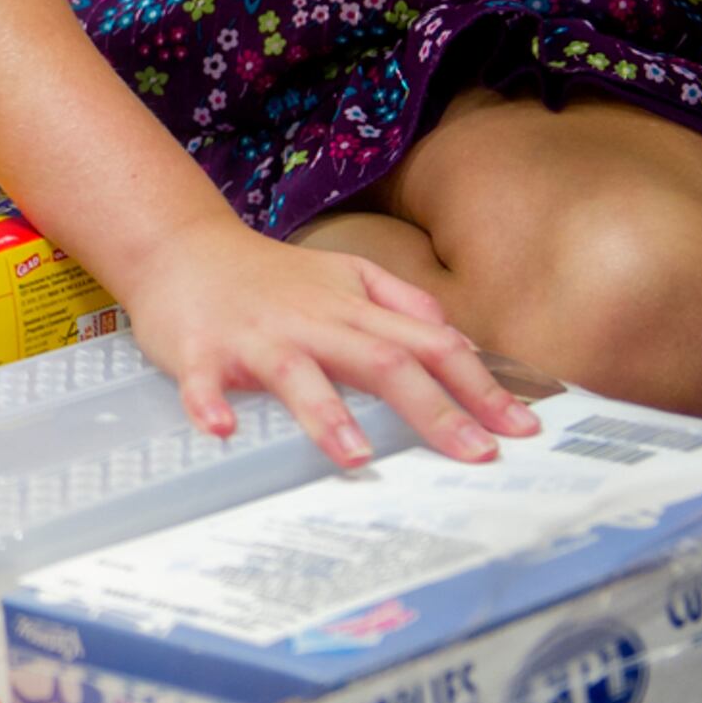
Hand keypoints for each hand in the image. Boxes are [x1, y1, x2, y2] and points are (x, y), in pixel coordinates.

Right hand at [121, 222, 538, 465]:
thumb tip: (455, 336)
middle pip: (381, 362)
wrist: (180, 246)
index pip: (430, 345)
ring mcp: (256, 337)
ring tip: (354, 456)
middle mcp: (313, 323)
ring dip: (325, 413)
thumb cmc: (267, 274)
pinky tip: (220, 431)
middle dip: (432, 409)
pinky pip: (204, 381)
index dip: (478, 385)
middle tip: (476, 455)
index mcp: (351, 310)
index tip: (521, 427)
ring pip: (297, 374)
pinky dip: (210, 405)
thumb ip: (400, 302)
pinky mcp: (200, 351)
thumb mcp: (343, 275)